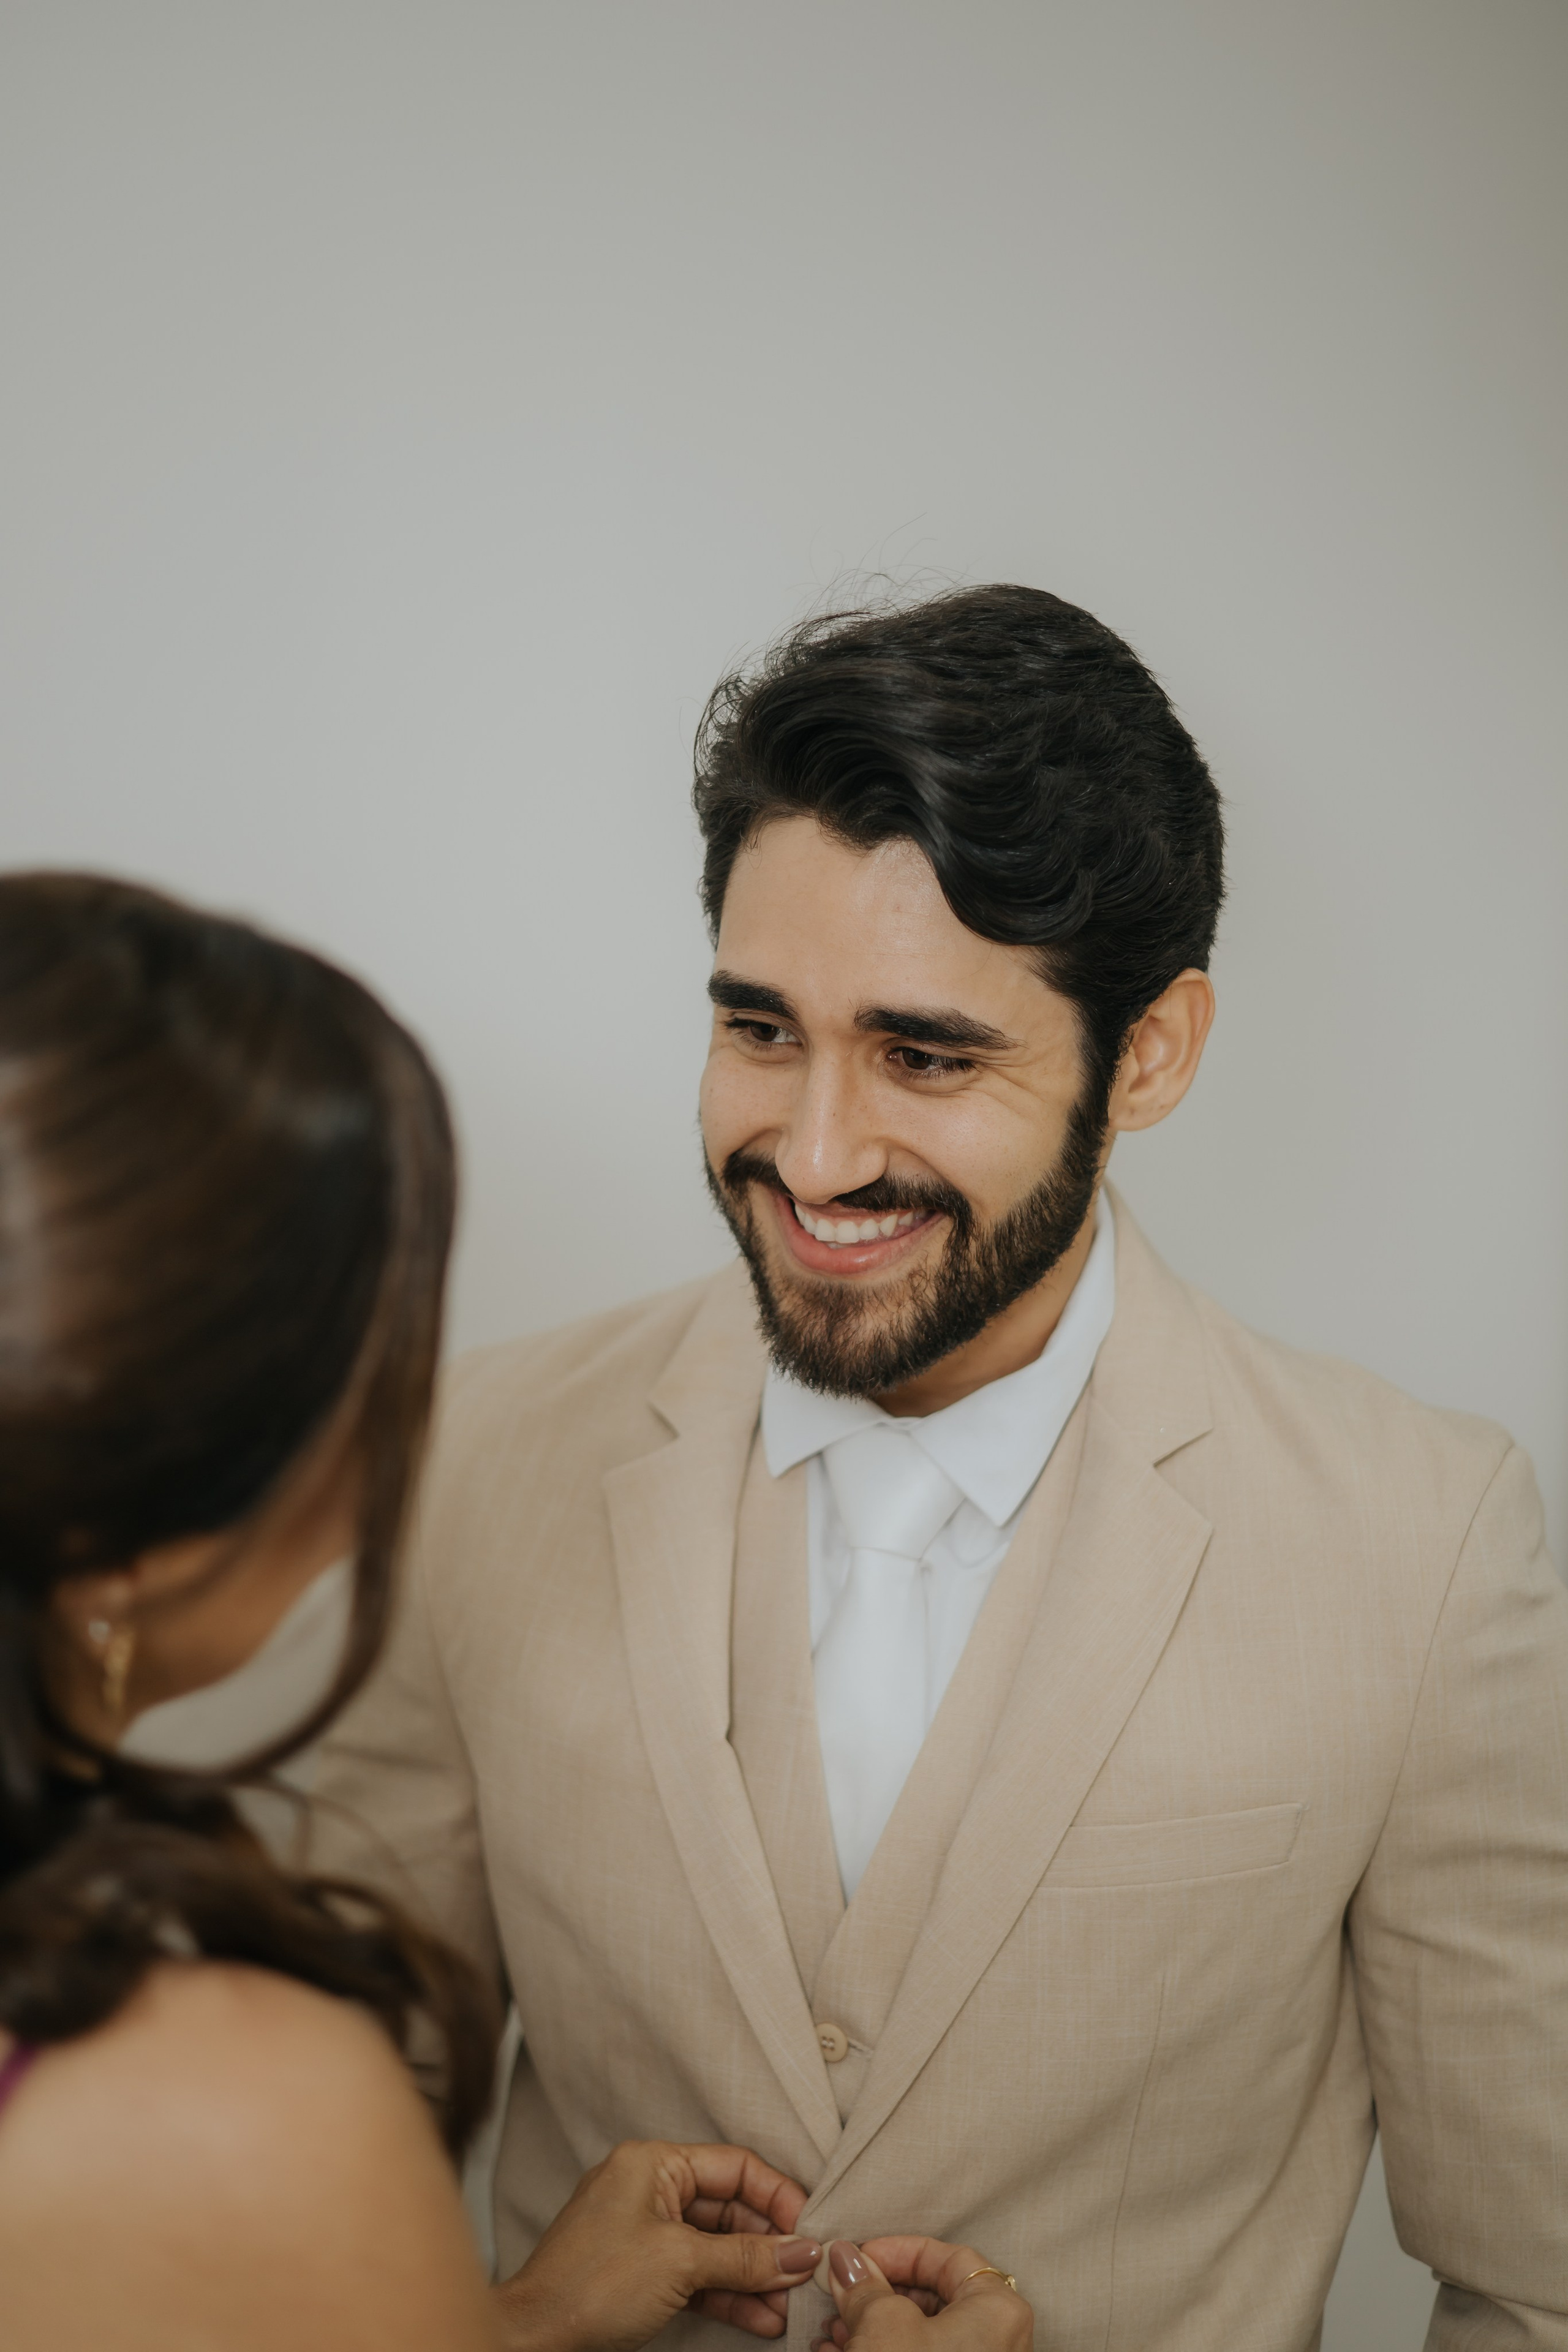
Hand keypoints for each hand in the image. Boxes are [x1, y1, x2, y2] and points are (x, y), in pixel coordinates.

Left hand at [493, 2139, 819, 2351]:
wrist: (534, 2339)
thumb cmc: (591, 2284)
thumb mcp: (679, 2262)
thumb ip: (745, 2257)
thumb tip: (803, 2252)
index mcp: (653, 2164)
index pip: (735, 2167)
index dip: (778, 2197)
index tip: (812, 2231)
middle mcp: (650, 2190)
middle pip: (730, 2209)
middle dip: (770, 2246)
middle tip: (808, 2276)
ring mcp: (646, 2233)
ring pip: (717, 2248)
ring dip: (756, 2278)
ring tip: (792, 2307)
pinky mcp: (643, 2274)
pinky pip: (698, 2276)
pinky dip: (730, 2296)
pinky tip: (764, 2318)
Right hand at [813, 2238, 1033, 2351]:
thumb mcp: (881, 2325)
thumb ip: (865, 2286)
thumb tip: (846, 2259)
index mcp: (997, 2310)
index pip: (948, 2257)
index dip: (896, 2251)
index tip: (857, 2258)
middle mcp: (997, 2342)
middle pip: (933, 2298)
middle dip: (878, 2295)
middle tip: (841, 2295)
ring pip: (920, 2337)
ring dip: (870, 2329)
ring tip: (831, 2331)